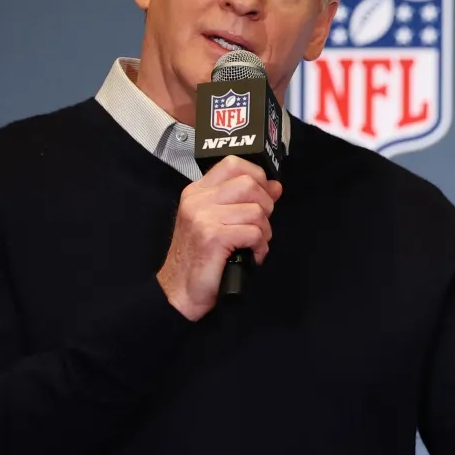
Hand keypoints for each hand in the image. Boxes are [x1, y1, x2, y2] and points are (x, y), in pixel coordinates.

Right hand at [156, 155, 281, 320]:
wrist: (180, 291)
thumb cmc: (201, 258)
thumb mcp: (218, 222)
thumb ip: (244, 201)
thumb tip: (274, 185)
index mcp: (197, 192)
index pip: (233, 163)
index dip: (257, 176)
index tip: (264, 195)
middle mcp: (197, 200)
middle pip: (249, 184)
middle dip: (265, 206)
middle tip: (259, 226)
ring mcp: (203, 217)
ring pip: (256, 210)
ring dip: (264, 231)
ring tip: (254, 244)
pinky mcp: (213, 237)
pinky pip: (254, 232)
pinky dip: (260, 247)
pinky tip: (251, 255)